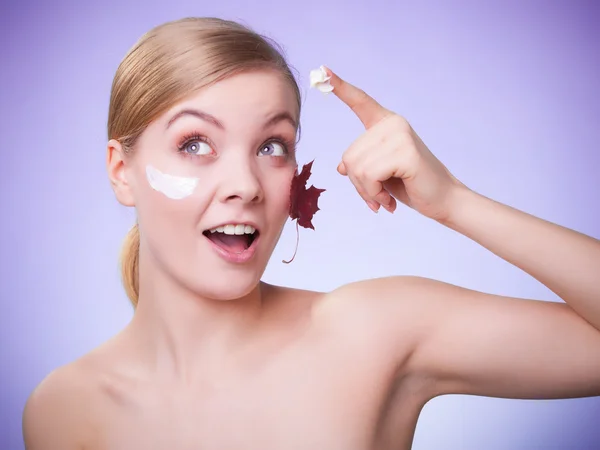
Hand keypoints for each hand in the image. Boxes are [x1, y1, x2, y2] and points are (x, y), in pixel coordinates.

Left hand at [327, 67, 464, 221]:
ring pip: (356, 168)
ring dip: (367, 192)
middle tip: (377, 196)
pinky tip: (389, 201)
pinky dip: (375, 194)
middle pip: (348, 156)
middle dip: (358, 184)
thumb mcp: (379, 174)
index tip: (323, 70)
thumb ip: (361, 165)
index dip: (341, 87)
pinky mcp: (405, 152)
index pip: (360, 101)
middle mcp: (393, 123)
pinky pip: (369, 176)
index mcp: (385, 123)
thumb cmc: (411, 185)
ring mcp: (400, 135)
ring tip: (384, 199)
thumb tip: (341, 168)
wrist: (442, 200)